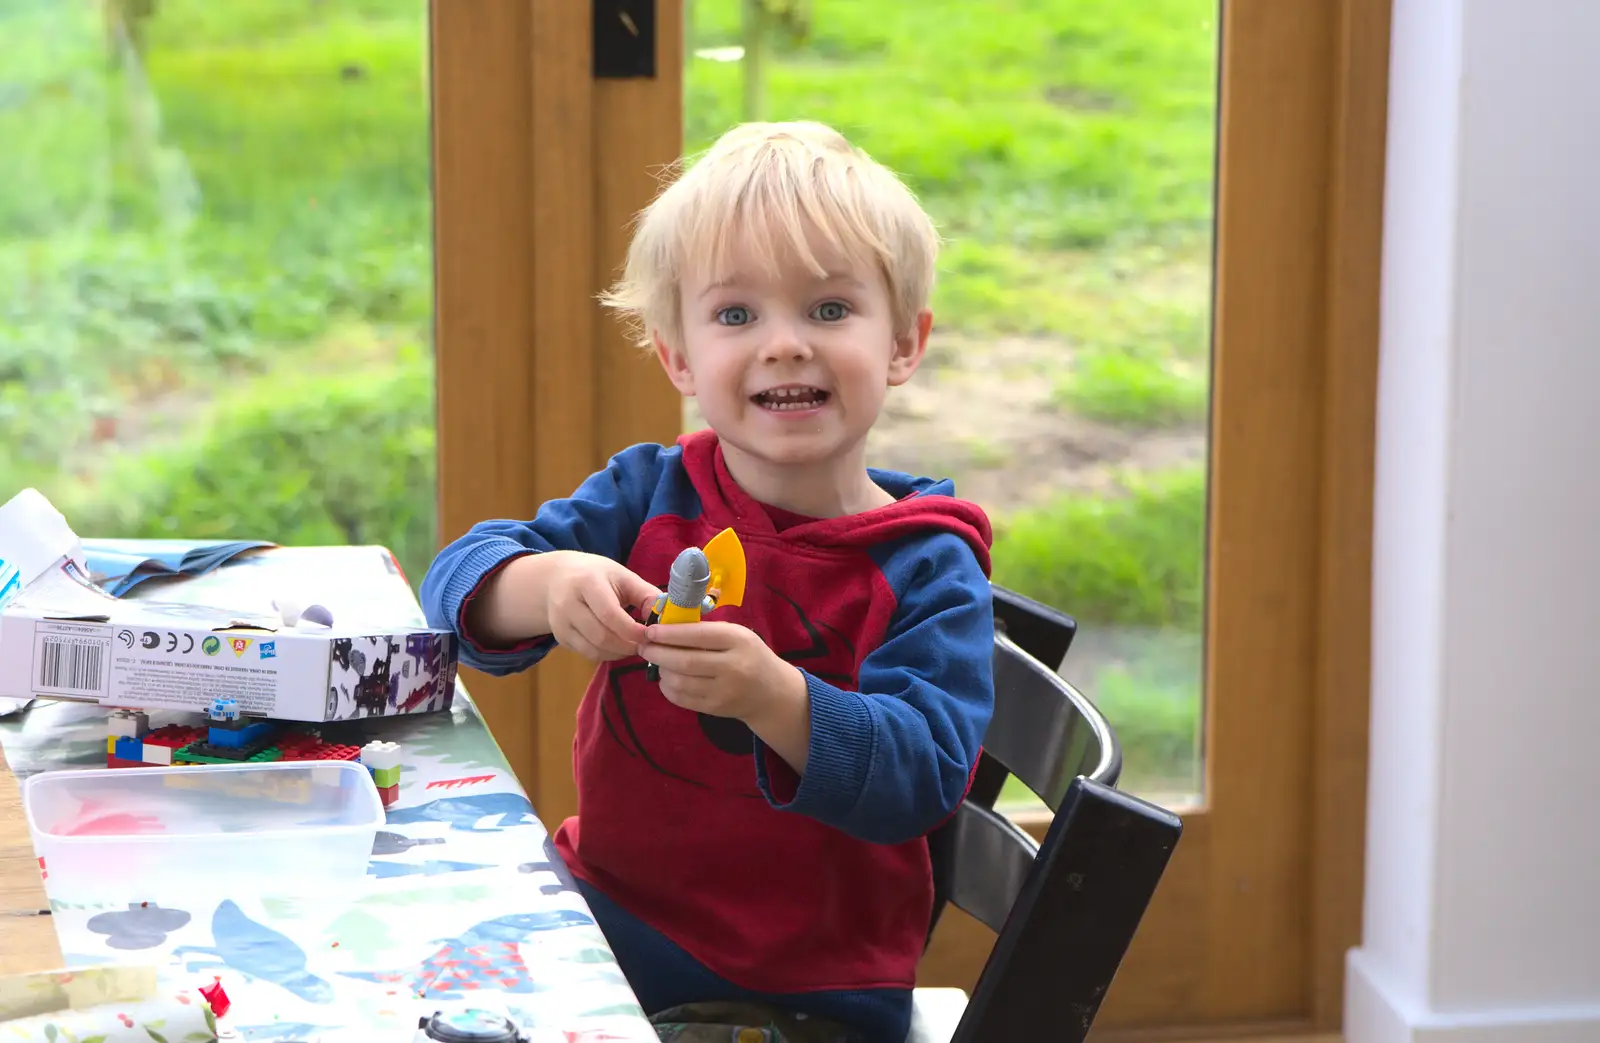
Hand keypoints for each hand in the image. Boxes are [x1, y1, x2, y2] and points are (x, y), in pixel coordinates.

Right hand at [544, 552, 661, 661]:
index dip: (632, 630)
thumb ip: (646, 595)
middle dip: (627, 645)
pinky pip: (587, 654)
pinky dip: (606, 655)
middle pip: (601, 636)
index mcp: (587, 583)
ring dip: (618, 653)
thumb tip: (666, 617)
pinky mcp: (559, 637)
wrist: (556, 578)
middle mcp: (568, 604)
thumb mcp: (623, 576)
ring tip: (633, 645)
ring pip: (593, 650)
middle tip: (645, 645)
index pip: (610, 614)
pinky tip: (617, 646)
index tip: (650, 635)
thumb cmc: (597, 575)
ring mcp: (560, 623)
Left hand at [638, 622, 795, 719]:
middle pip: (685, 661)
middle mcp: (732, 667)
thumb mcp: (738, 636)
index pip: (698, 635)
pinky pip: (682, 698)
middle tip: (644, 647)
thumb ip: (708, 631)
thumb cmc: (750, 656)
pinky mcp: (715, 708)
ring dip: (661, 671)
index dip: (670, 633)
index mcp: (738, 641)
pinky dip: (667, 688)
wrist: (772, 694)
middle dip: (658, 653)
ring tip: (656, 662)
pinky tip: (666, 679)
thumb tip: (667, 627)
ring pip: (680, 681)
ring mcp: (724, 691)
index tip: (650, 631)